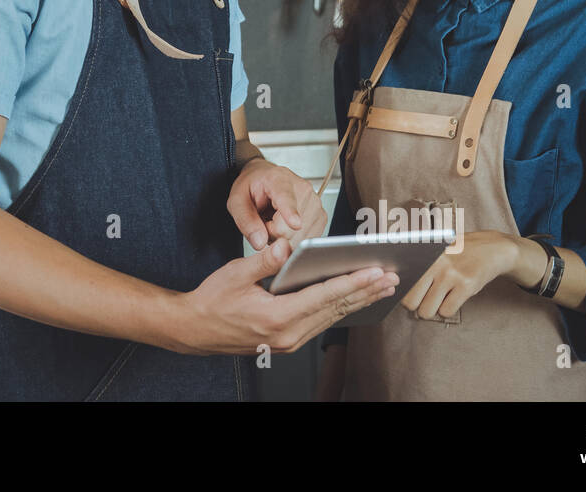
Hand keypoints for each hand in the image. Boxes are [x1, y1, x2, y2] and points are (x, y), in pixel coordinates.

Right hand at [172, 238, 398, 355]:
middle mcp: (287, 334)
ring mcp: (289, 341)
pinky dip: (340, 308)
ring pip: (332, 317)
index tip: (375, 272)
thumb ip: (264, 259)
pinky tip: (354, 299)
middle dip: (365, 292)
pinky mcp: (287, 341)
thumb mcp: (235, 274)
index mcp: (276, 317)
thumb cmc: (212, 301)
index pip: (324, 296)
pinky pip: (321, 323)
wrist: (195, 330)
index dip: (352, 282)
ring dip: (358, 301)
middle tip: (391, 277)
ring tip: (381, 287)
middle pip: (335, 309)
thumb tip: (288, 244)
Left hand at [227, 158, 327, 250]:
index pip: (286, 198)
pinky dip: (294, 240)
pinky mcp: (321, 216)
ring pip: (299, 237)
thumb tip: (259, 242)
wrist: (265, 179)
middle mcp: (303, 189)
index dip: (290, 213)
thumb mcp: (237, 201)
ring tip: (276, 222)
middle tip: (266, 220)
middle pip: (290, 228)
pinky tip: (287, 228)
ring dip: (284, 238)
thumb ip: (246, 221)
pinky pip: (306, 239)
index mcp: (279, 179)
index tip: (295, 223)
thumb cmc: (252, 187)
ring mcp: (315, 202)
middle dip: (274, 233)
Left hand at [401, 230, 520, 319]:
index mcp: (424, 254)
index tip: (409, 293)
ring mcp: (451, 275)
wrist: (492, 249)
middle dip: (416, 305)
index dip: (403, 292)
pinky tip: (453, 298)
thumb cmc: (459, 252)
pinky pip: (446, 311)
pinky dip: (447, 310)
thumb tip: (397, 285)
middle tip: (424, 299)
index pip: (402, 282)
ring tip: (439, 299)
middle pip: (410, 302)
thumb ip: (419, 264)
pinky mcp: (466, 286)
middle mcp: (435, 264)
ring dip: (432, 309)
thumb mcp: (437, 250)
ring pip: (427, 310)